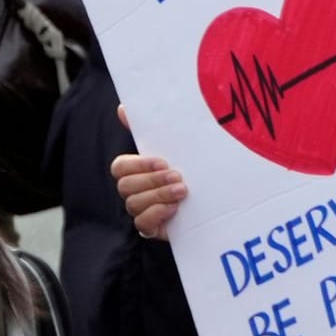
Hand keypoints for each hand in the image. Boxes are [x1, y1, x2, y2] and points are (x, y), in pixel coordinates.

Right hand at [111, 104, 185, 240]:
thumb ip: (151, 129)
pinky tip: (175, 209)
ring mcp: (142, 210)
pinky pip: (142, 224)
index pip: (119, 167)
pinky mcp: (152, 228)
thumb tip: (123, 107)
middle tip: (177, 176)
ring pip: (133, 204)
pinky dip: (157, 214)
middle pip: (125, 186)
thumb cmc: (191, 168)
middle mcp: (136, 190)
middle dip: (151, 181)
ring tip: (182, 191)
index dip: (138, 165)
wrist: (216, 198)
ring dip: (158, 195)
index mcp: (137, 170)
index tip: (162, 161)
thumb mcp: (176, 146)